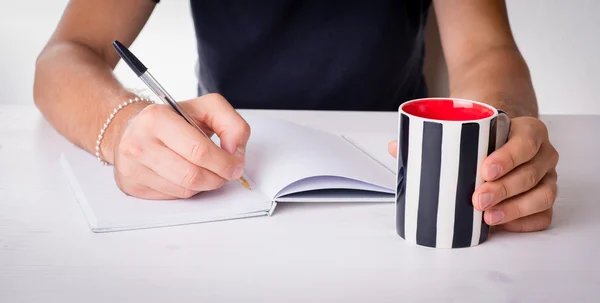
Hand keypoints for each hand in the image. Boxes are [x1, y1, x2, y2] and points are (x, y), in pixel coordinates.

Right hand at [107, 93, 250, 198]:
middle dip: (217, 177)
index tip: (235, 165)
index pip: (199, 150)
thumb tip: (235, 153)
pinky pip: (172, 197)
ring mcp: (132, 167)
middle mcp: (139, 143)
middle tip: (226, 173)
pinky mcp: (132, 185)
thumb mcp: (206, 108)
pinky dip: (187, 189)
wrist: (131, 127)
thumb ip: (232, 124)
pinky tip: (185, 174)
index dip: (224, 162)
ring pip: (184, 190)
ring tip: (206, 170)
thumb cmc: (172, 118)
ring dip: (204, 185)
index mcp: (157, 118)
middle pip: (192, 175)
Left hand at [388, 116, 558, 231]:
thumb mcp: (463, 129)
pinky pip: (543, 215)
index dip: (508, 156)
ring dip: (514, 208)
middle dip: (504, 188)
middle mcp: (542, 154)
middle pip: (531, 172)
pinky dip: (524, 222)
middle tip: (476, 198)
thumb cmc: (481, 138)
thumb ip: (431, 135)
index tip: (483, 169)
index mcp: (527, 131)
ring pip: (542, 195)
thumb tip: (395, 148)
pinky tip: (503, 225)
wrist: (501, 140)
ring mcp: (546, 178)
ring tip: (486, 217)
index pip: (526, 140)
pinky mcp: (542, 200)